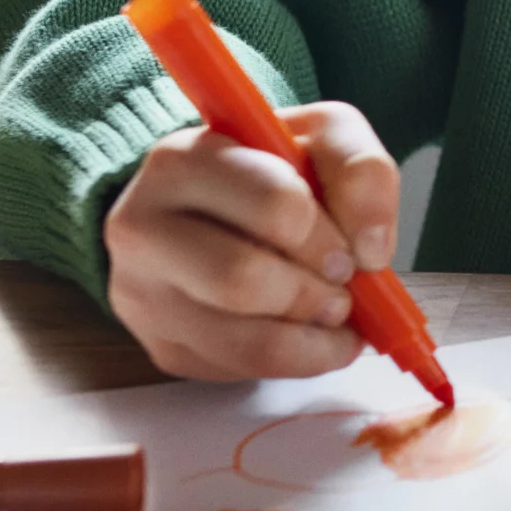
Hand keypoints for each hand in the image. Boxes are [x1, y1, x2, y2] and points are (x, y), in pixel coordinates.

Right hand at [101, 103, 400, 382]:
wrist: (211, 210)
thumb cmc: (273, 172)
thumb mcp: (323, 139)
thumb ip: (362, 172)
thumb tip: (371, 251)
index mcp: (181, 162)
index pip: (274, 205)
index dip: (329, 235)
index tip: (348, 248)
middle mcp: (139, 229)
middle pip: (244, 280)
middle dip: (316, 293)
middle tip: (342, 289)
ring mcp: (142, 295)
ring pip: (244, 342)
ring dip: (313, 337)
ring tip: (333, 316)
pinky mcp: (161, 346)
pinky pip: (239, 371)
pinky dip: (293, 361)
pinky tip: (305, 335)